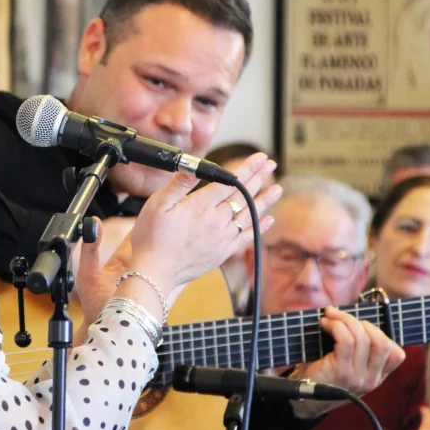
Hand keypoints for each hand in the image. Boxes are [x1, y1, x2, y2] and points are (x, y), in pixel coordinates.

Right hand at [127, 153, 281, 290]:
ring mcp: (222, 238)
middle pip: (242, 195)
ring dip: (264, 200)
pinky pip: (247, 237)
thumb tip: (194, 165)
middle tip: (271, 164)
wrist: (155, 272)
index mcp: (201, 206)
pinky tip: (269, 220)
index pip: (229, 182)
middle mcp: (216, 221)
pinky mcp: (223, 252)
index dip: (247, 168)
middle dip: (259, 177)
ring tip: (277, 188)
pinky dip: (260, 228)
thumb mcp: (157, 204)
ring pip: (249, 215)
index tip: (259, 157)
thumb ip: (179, 184)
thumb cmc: (151, 237)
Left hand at [297, 306, 405, 395]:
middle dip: (362, 322)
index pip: (397, 355)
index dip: (381, 334)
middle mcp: (371, 379)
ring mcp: (357, 377)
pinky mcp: (341, 371)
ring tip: (329, 316)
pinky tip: (325, 324)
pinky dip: (336, 326)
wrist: (302, 398)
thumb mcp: (349, 366)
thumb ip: (360, 352)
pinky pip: (346, 340)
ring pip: (363, 338)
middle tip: (342, 316)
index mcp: (376, 377)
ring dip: (345, 319)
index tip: (360, 325)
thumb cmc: (324, 374)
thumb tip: (355, 319)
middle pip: (382, 343)